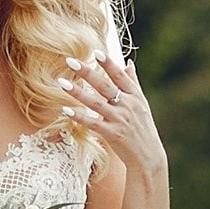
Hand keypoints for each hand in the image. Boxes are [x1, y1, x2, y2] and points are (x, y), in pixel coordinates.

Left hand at [57, 50, 165, 174]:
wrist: (148, 156)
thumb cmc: (143, 129)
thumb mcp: (142, 104)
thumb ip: (133, 82)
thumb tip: (128, 63)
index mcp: (135, 96)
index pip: (119, 76)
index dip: (108, 63)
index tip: (96, 51)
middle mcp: (127, 105)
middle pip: (104, 85)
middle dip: (87, 72)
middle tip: (69, 60)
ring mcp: (119, 120)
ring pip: (95, 103)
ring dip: (77, 92)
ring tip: (61, 82)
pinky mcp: (112, 134)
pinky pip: (92, 123)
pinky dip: (79, 116)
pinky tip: (66, 110)